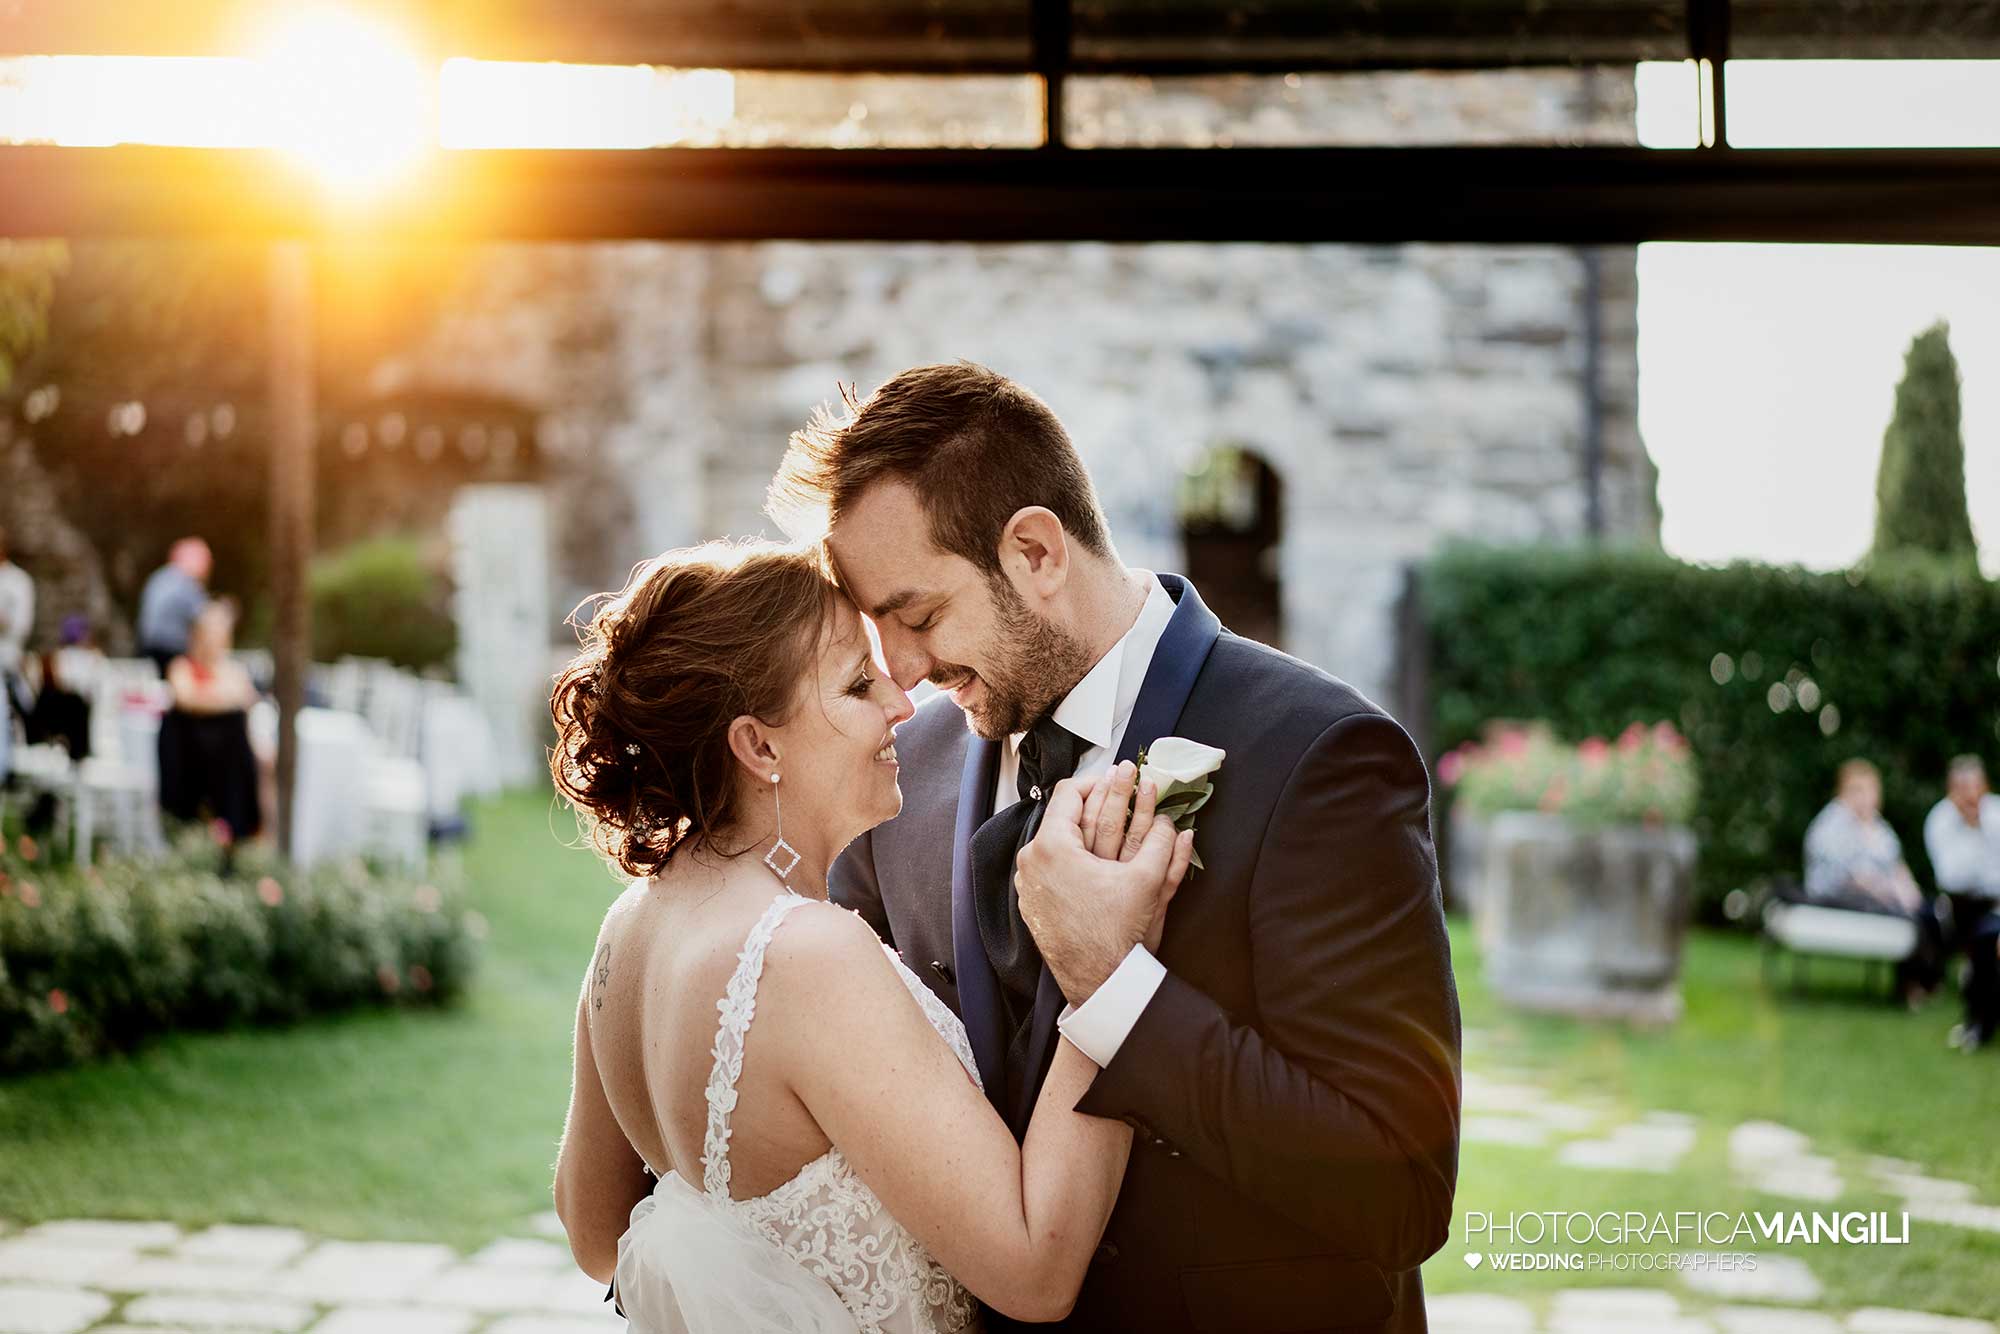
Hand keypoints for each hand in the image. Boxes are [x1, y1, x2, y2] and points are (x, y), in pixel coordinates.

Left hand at [1015, 771, 1194, 1002]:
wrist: (1100, 982)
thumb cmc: (1118, 934)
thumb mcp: (1148, 882)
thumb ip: (1165, 844)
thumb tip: (1177, 824)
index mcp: (1052, 847)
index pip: (1069, 792)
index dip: (1099, 781)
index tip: (1120, 781)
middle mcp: (1032, 861)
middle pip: (1062, 817)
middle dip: (1095, 802)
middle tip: (1119, 792)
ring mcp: (1029, 884)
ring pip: (1056, 842)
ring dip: (1084, 829)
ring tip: (1111, 823)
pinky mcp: (1033, 903)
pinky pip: (1050, 868)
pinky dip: (1071, 857)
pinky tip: (1094, 859)